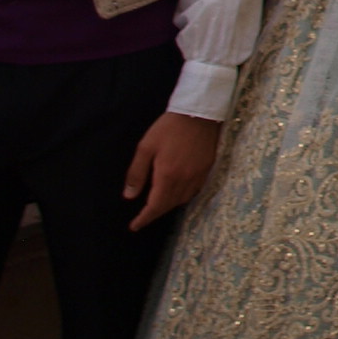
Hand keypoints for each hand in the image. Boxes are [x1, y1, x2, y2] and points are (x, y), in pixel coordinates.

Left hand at [124, 113, 221, 229]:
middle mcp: (185, 179)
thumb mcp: (146, 147)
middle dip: (156, 213)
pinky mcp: (208, 167)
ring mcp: (199, 174)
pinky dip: (184, 196)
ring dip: (170, 205)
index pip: (155, 206)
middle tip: (144, 216)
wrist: (199, 112)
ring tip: (159, 204)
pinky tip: (178, 191)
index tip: (135, 226)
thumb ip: (136, 173)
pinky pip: (195, 190)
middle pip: (170, 205)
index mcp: (167, 175)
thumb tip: (129, 196)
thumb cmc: (168, 127)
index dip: (144, 218)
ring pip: (184, 199)